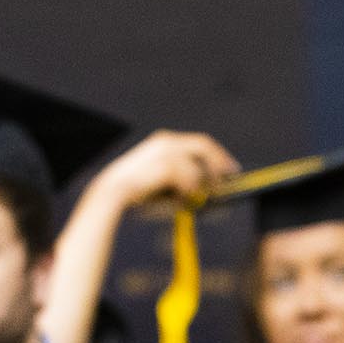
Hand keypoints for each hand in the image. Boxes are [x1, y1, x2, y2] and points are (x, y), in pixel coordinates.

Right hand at [88, 130, 240, 208]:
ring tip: (192, 200)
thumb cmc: (139, 192)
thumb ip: (187, 181)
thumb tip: (214, 191)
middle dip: (219, 163)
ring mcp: (166, 150)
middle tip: (230, 179)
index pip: (201, 143)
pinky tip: (178, 201)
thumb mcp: (166, 183)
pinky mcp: (165, 162)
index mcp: (165, 142)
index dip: (219, 155)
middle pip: (205, 146)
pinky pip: (189, 179)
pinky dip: (187, 191)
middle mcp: (167, 140)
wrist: (112, 193)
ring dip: (199, 185)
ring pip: (197, 168)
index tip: (231, 169)